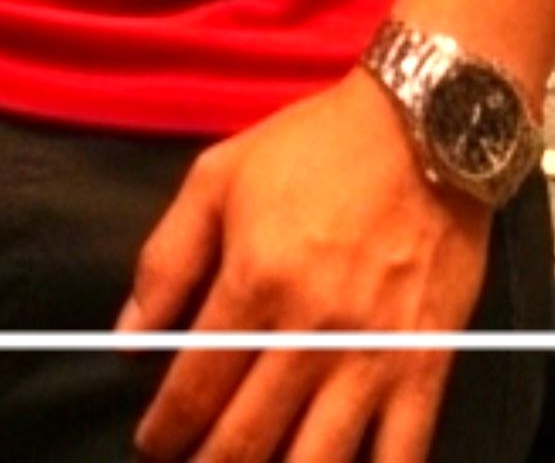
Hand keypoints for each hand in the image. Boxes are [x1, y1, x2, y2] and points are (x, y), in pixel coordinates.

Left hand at [120, 69, 491, 462]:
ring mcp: (372, 356)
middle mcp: (310, 331)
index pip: (193, 389)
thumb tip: (129, 337)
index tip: (152, 445)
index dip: (164, 432)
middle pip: (244, 439)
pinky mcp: (425, 366)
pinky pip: (398, 457)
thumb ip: (167, 258)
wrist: (426, 125)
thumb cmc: (315, 147)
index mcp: (255, 281)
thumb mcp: (219, 176)